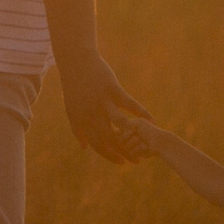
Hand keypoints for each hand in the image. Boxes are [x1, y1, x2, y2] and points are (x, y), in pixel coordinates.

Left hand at [59, 47, 151, 162]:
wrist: (76, 61)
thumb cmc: (75, 87)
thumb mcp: (72, 110)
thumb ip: (78, 130)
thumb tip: (85, 148)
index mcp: (81, 120)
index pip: (97, 143)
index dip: (110, 155)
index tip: (121, 163)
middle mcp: (91, 113)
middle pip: (110, 137)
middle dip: (124, 151)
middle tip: (136, 160)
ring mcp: (102, 100)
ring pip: (119, 123)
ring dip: (133, 135)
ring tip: (145, 144)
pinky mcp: (112, 88)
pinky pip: (129, 103)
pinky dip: (141, 112)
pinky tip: (151, 121)